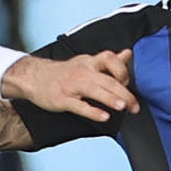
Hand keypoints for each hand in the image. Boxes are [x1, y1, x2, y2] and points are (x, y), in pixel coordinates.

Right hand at [2, 50, 137, 121]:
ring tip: (124, 107)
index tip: (128, 81)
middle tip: (135, 106)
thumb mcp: (87, 62)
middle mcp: (82, 72)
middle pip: (106, 79)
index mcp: (89, 62)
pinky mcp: (62, 99)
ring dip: (110, 98)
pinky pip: (79, 105)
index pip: (109, 58)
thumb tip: (128, 53)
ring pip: (94, 90)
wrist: (35, 77)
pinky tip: (104, 117)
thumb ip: (109, 61)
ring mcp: (71, 86)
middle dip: (124, 92)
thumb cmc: (65, 72)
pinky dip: (92, 111)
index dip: (121, 69)